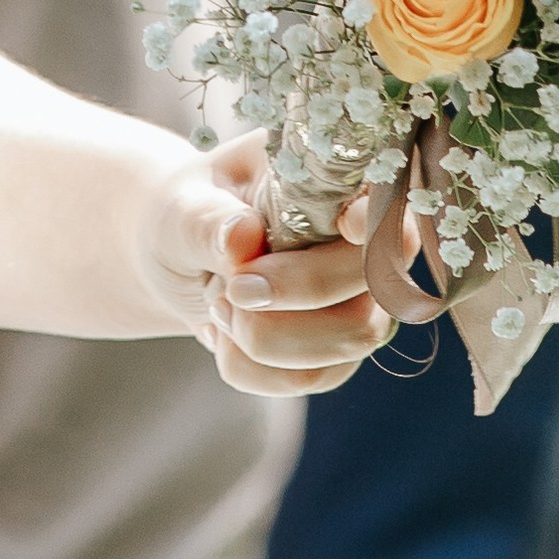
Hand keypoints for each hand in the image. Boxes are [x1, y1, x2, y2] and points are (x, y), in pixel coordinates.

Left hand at [145, 130, 388, 397]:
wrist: (172, 261)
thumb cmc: (186, 215)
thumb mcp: (180, 205)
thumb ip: (207, 219)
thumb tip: (242, 236)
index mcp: (334, 183)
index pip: (386, 199)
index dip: (381, 217)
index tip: (347, 225)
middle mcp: (364, 243)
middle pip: (376, 282)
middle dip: (293, 292)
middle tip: (229, 286)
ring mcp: (360, 302)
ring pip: (351, 340)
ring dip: (266, 335)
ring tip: (220, 302)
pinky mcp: (337, 352)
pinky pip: (312, 376)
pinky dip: (251, 365)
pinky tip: (225, 334)